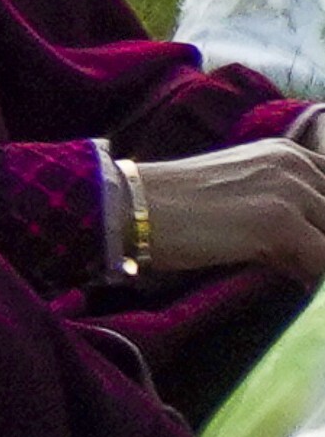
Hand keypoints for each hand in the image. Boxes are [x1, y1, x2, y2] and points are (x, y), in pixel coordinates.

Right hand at [124, 135, 324, 282]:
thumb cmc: (171, 207)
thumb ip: (280, 210)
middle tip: (299, 261)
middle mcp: (296, 165)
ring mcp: (290, 191)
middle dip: (321, 239)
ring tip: (295, 272)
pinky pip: (323, 258)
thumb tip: (308, 258)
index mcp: (287, 153)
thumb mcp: (238, 193)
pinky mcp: (279, 222)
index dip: (322, 219)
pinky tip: (293, 283)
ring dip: (317, 258)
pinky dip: (313, 276)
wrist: (130, 207)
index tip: (310, 240)